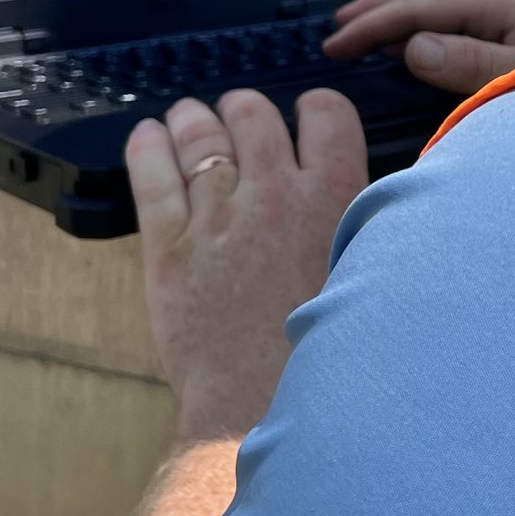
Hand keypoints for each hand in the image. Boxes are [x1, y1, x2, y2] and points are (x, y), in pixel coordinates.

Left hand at [125, 88, 365, 441]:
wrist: (263, 407)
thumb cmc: (325, 352)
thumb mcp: (365, 274)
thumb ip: (358, 226)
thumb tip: (355, 197)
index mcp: (334, 199)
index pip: (327, 113)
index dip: (316, 108)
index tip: (307, 116)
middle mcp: (274, 195)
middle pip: (255, 114)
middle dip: (247, 110)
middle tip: (242, 119)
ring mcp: (216, 218)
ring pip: (200, 137)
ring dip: (195, 120)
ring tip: (191, 118)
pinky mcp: (168, 246)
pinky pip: (153, 176)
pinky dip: (149, 147)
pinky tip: (149, 135)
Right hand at [323, 0, 514, 92]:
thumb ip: (471, 63)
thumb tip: (412, 47)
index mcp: (502, 2)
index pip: (420, 7)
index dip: (373, 25)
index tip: (336, 45)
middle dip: (380, 7)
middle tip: (338, 28)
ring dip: (404, 7)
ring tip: (371, 26)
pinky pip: (466, 9)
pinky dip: (433, 17)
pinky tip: (430, 36)